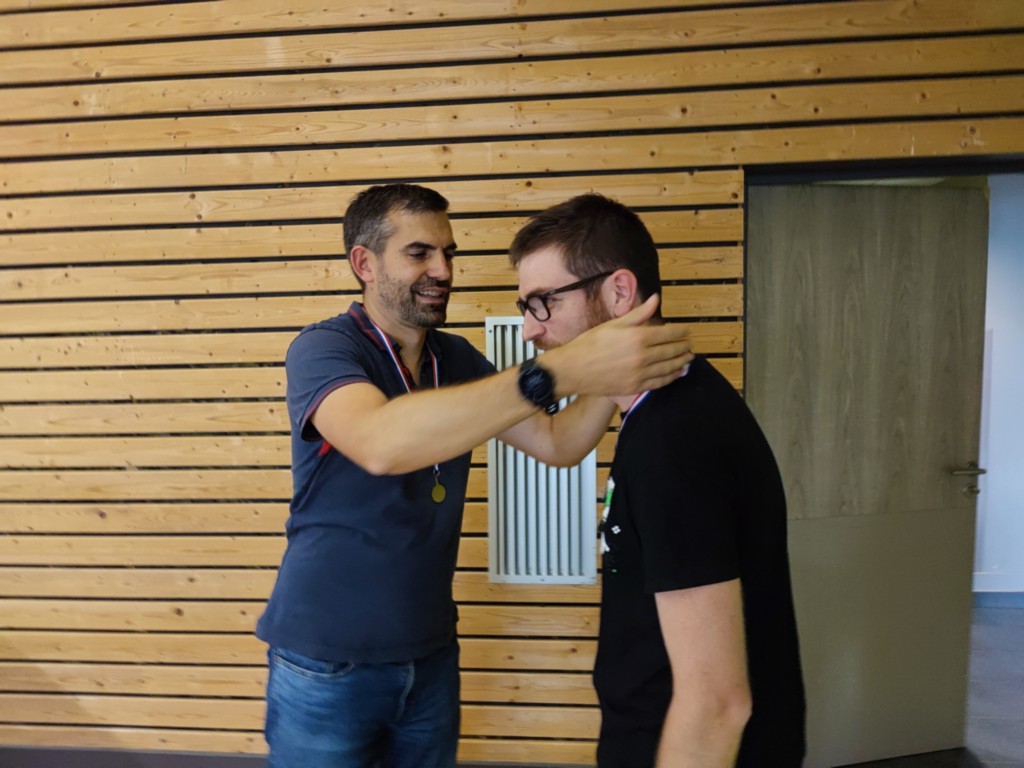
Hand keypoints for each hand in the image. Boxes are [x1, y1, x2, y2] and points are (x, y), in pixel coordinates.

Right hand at [548, 294, 693, 396]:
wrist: (574, 369)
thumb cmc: (590, 344)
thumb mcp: (614, 324)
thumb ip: (639, 314)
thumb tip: (656, 299)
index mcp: (639, 337)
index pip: (670, 333)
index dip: (682, 331)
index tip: (687, 330)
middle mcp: (643, 356)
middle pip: (672, 350)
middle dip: (684, 346)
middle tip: (690, 344)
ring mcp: (640, 374)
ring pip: (669, 367)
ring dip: (682, 362)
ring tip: (688, 358)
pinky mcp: (636, 387)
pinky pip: (660, 382)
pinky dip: (671, 377)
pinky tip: (677, 373)